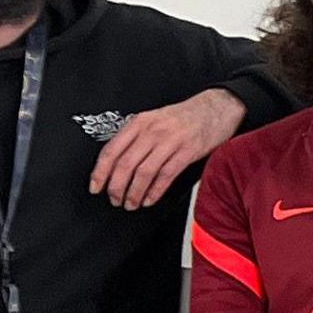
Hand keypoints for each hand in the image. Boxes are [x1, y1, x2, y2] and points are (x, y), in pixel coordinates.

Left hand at [92, 87, 246, 209]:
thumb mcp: (154, 119)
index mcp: (139, 122)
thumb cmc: (185, 117)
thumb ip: (137, 138)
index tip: (95, 187)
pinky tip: (150, 199)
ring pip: (144, 172)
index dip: (100, 172)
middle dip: (116, 187)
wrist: (216, 108)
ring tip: (132, 203)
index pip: (111, 151)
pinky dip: (155, 191)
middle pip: (125, 164)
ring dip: (135, 192)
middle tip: (115, 200)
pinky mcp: (188, 152)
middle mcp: (152, 131)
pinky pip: (166, 175)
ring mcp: (170, 141)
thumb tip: (117, 163)